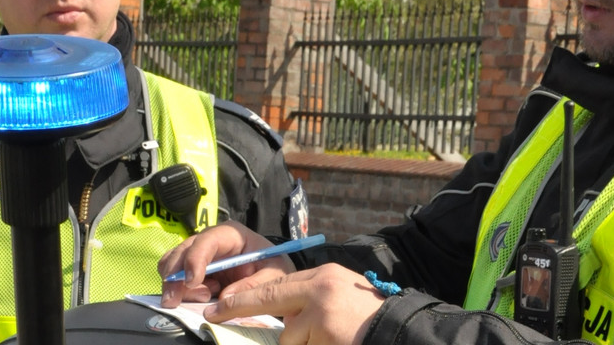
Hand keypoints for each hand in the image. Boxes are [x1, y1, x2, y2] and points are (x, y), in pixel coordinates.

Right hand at [159, 220, 293, 307]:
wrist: (270, 270)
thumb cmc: (273, 266)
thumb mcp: (273, 274)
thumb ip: (253, 284)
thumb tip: (225, 298)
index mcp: (230, 234)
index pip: (206, 241)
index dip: (195, 259)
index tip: (191, 281)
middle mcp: (210, 239)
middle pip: (181, 252)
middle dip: (174, 277)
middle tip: (175, 301)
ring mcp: (199, 254)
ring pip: (171, 265)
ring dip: (178, 286)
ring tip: (205, 297)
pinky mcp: (194, 269)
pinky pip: (174, 278)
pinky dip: (180, 291)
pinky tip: (204, 296)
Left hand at [204, 263, 384, 344]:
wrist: (401, 332)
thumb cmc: (370, 320)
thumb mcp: (341, 297)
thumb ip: (311, 301)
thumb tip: (282, 317)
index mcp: (324, 275)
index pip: (278, 283)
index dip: (248, 294)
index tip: (222, 303)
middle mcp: (320, 286)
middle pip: (269, 296)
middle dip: (238, 306)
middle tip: (213, 313)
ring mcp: (320, 310)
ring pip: (289, 336)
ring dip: (303, 344)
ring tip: (332, 337)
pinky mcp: (323, 331)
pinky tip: (334, 342)